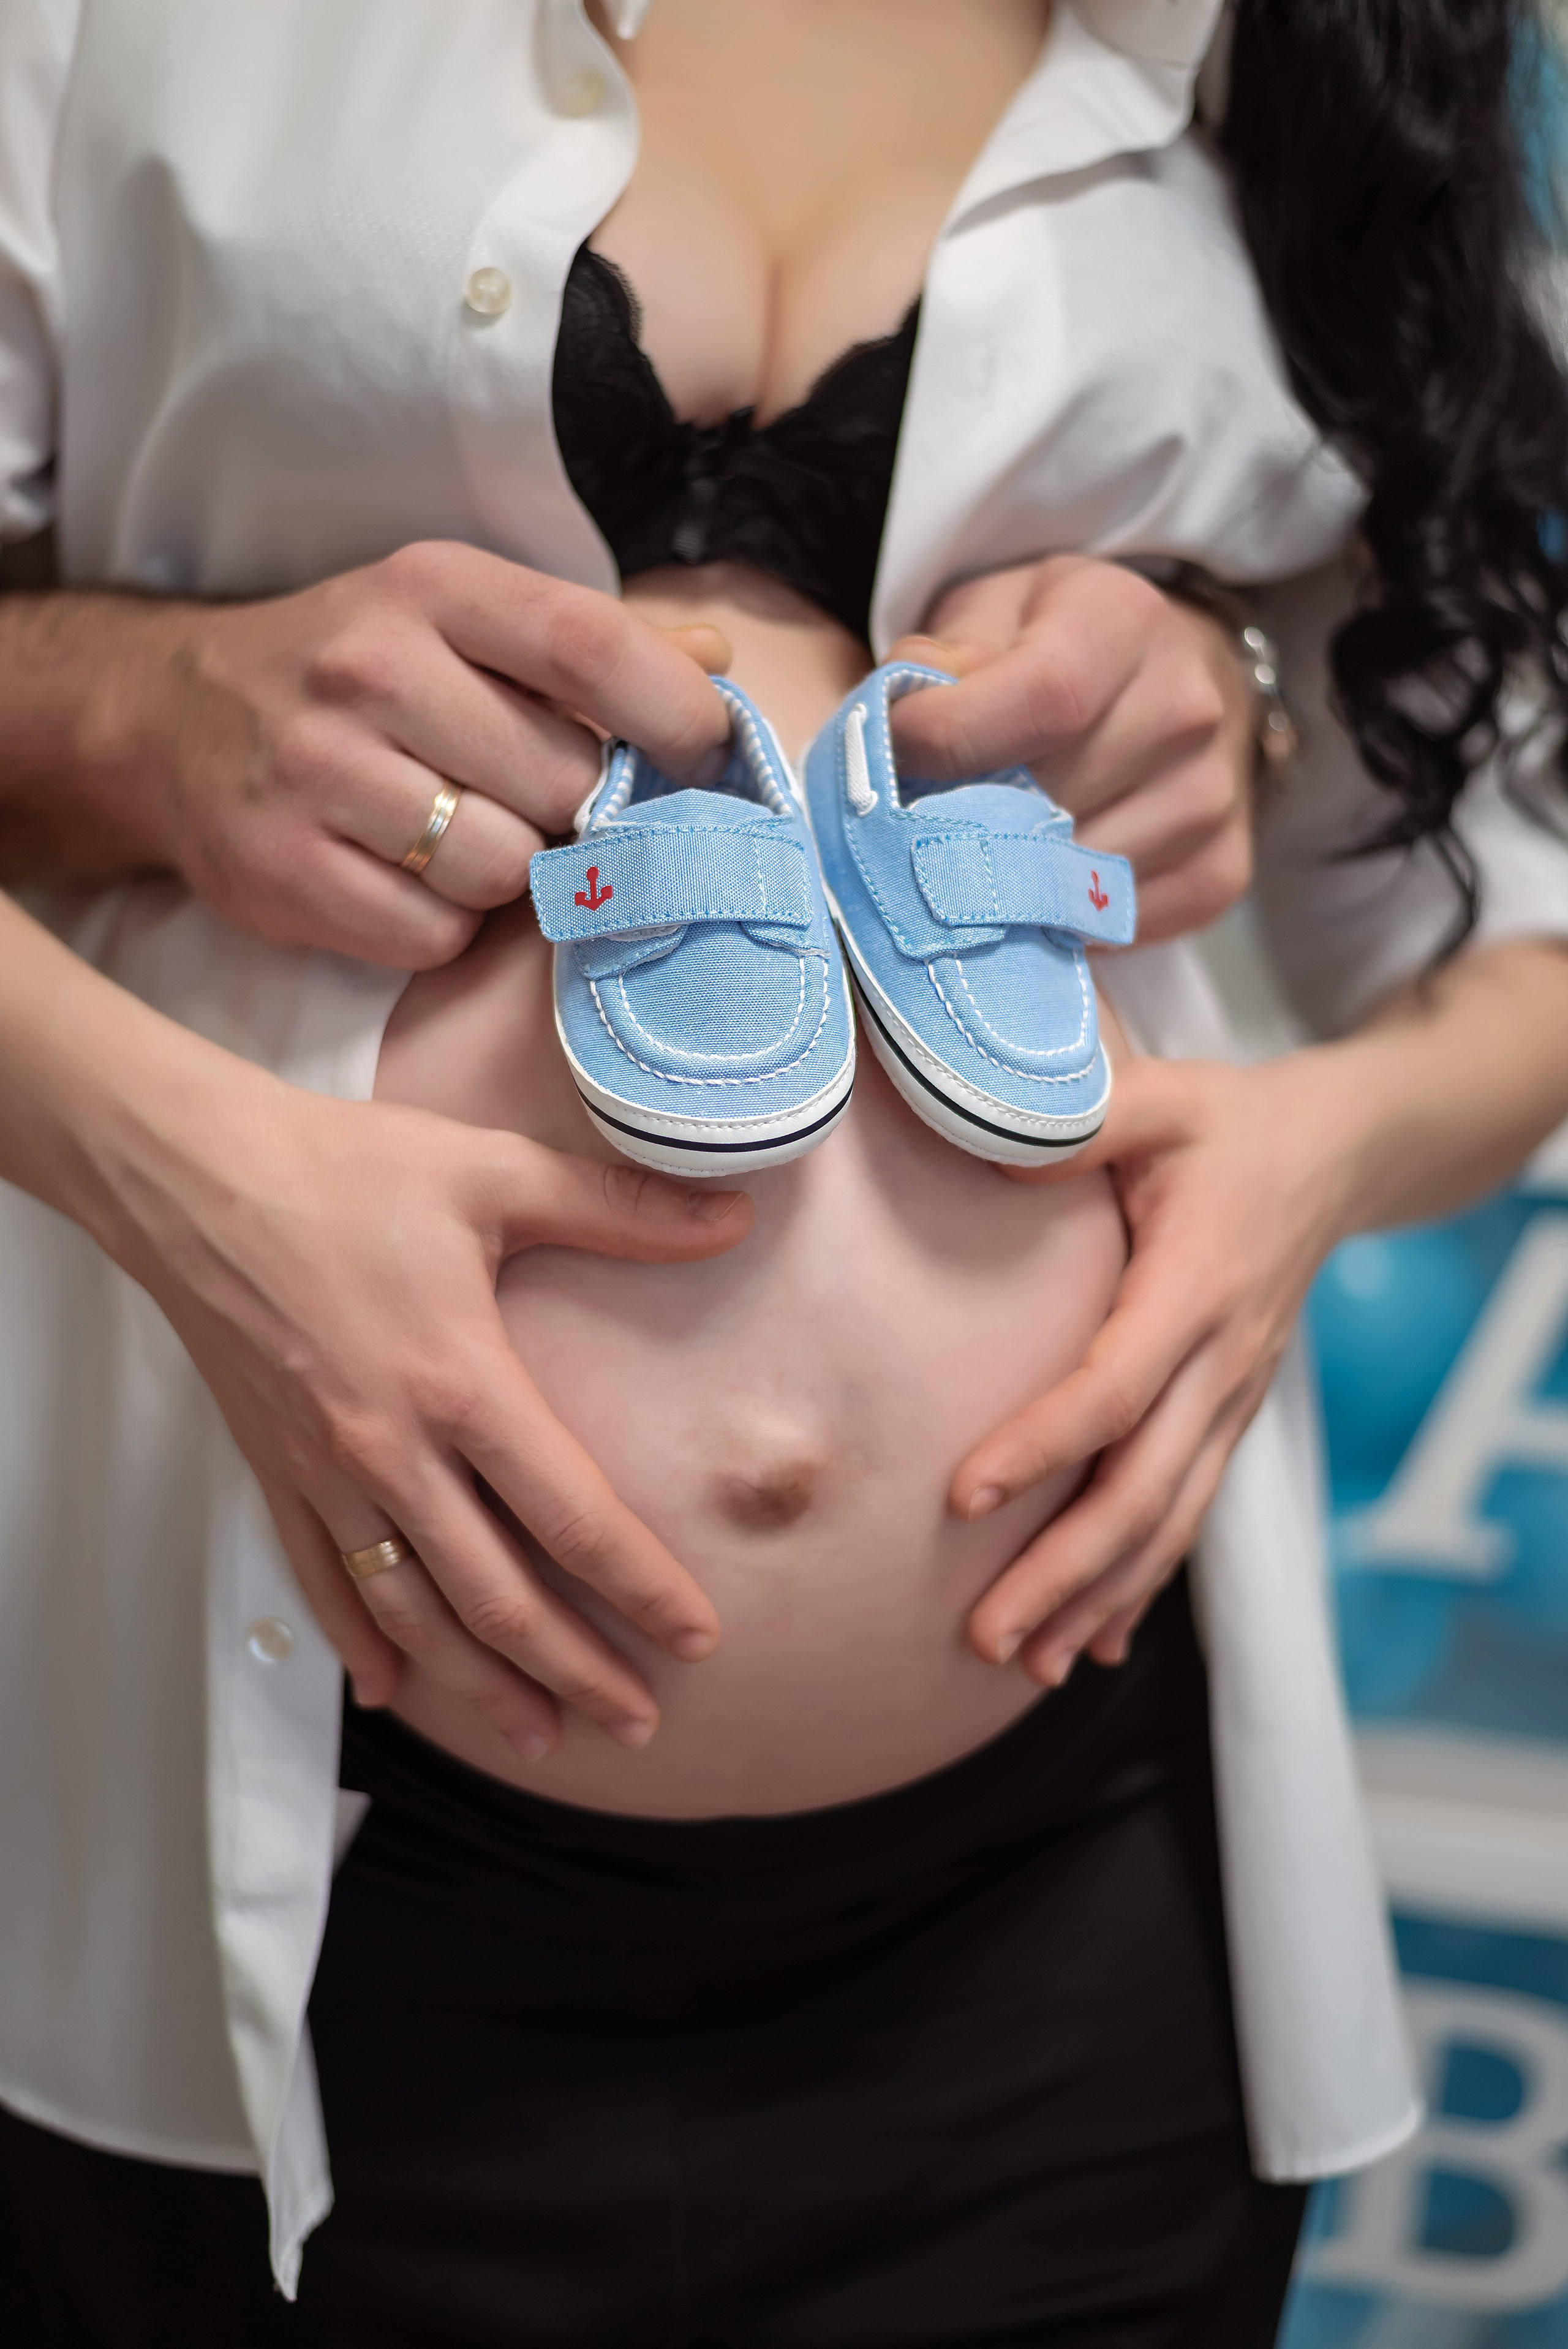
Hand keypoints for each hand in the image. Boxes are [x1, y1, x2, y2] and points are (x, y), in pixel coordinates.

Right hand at [115, 1064, 753, 1758]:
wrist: (190, 1176)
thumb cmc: (343, 1169)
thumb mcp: (494, 1172)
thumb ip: (621, 1208)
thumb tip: (735, 1216)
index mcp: (459, 1384)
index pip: (572, 1517)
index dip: (641, 1587)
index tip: (698, 1638)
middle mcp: (392, 1451)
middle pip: (497, 1596)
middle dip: (575, 1670)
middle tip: (638, 1722)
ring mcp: (326, 1473)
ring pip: (413, 1614)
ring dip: (480, 1685)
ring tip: (542, 1734)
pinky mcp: (275, 1471)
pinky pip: (321, 1582)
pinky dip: (359, 1644)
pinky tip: (392, 1692)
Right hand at [146, 542, 731, 967]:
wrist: (171, 718)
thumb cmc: (356, 674)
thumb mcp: (458, 619)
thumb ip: (588, 646)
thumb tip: (715, 666)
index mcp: (432, 589)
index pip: (589, 646)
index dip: (673, 715)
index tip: (707, 759)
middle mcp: (370, 670)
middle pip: (560, 781)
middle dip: (579, 813)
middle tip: (548, 810)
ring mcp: (318, 772)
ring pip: (500, 868)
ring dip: (508, 875)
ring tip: (464, 841)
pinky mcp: (284, 868)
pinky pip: (431, 934)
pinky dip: (441, 927)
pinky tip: (409, 884)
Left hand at [887, 555, 1254, 943]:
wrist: (1174, 671)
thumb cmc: (1060, 639)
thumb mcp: (995, 607)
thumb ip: (947, 651)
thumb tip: (902, 718)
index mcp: (1127, 623)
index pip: (1044, 698)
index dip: (951, 737)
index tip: (895, 750)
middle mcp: (1187, 710)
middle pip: (1050, 801)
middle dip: (967, 816)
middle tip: (923, 812)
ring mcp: (1209, 799)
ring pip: (1075, 878)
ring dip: (1011, 877)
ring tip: (983, 844)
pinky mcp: (1218, 870)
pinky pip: (1120, 925)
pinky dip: (1065, 917)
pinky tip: (1043, 879)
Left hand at [950, 1051, 1359, 1687]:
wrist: (1337, 1155)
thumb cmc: (1229, 1125)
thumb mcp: (1160, 1097)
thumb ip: (1078, 1122)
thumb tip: (989, 1153)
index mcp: (1197, 1286)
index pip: (1115, 1386)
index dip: (1043, 1446)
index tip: (964, 1496)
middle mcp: (1224, 1361)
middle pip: (1144, 1489)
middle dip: (1064, 1571)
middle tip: (984, 1634)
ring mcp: (1234, 1399)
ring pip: (1169, 1522)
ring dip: (1098, 1598)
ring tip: (1024, 1664)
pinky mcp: (1229, 1417)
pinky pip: (1186, 1514)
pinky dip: (1141, 1585)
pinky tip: (1092, 1642)